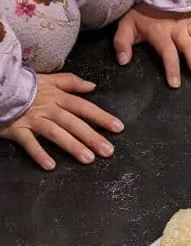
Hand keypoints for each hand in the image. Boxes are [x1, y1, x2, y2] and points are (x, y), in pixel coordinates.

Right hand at [0, 73, 122, 169]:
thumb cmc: (25, 86)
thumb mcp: (48, 80)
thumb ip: (70, 82)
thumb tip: (92, 86)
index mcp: (57, 97)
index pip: (83, 107)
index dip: (101, 116)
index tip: (118, 128)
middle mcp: (47, 108)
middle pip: (73, 122)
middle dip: (91, 136)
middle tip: (108, 151)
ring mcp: (32, 119)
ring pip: (55, 132)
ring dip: (72, 145)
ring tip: (88, 159)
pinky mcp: (17, 128)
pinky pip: (29, 142)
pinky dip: (39, 153)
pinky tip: (51, 165)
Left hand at [114, 3, 190, 88]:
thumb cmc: (140, 13)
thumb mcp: (126, 26)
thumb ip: (122, 42)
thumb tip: (123, 61)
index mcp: (161, 32)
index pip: (168, 52)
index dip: (172, 68)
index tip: (175, 84)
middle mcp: (178, 28)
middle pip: (190, 48)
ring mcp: (190, 22)